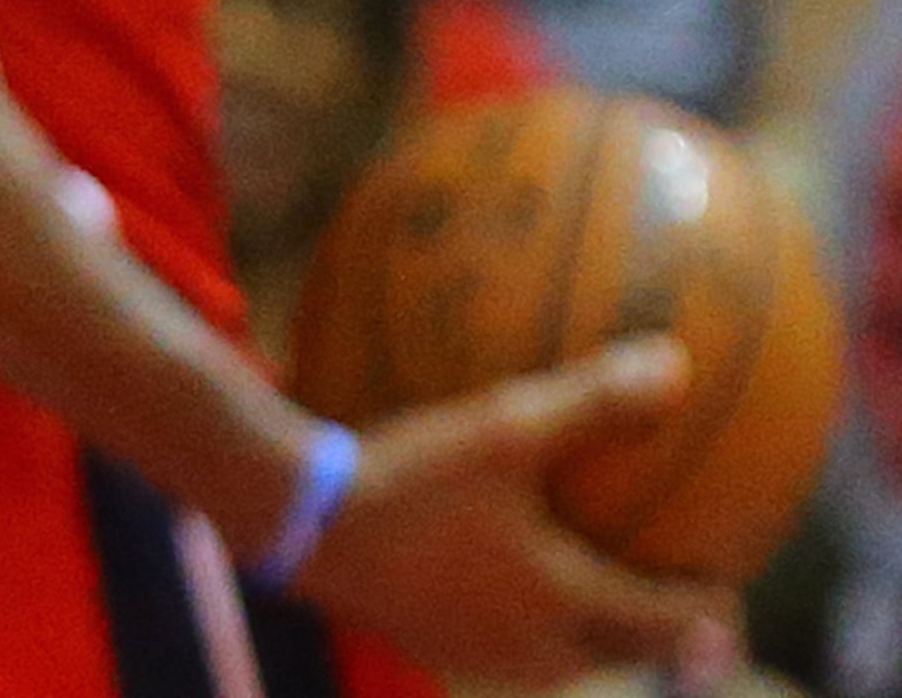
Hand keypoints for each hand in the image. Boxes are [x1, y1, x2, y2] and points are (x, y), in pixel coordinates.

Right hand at [291, 341, 736, 683]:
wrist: (295, 523)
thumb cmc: (406, 476)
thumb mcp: (501, 428)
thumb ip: (592, 401)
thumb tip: (677, 364)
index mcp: (566, 604)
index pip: (675, 628)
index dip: (714, 610)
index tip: (725, 575)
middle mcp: (533, 647)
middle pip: (627, 654)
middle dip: (659, 627)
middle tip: (673, 580)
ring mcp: (479, 655)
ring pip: (566, 657)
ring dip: (594, 626)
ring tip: (594, 576)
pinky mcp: (430, 646)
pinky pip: (505, 644)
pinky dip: (529, 618)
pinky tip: (498, 567)